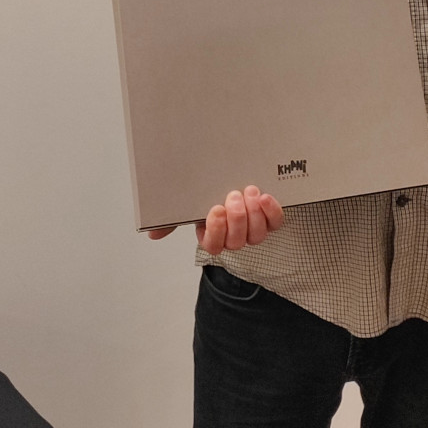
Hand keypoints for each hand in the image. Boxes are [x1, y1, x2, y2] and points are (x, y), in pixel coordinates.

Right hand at [144, 185, 283, 251]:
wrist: (234, 183)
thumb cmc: (211, 197)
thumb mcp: (189, 206)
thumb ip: (172, 219)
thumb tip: (153, 234)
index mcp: (212, 236)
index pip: (212, 244)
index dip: (215, 230)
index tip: (214, 209)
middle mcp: (234, 238)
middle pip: (236, 240)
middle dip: (236, 218)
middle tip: (233, 196)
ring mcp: (253, 231)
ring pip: (256, 234)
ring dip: (254, 213)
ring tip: (249, 192)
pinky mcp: (270, 221)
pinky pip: (275, 224)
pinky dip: (272, 211)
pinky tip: (265, 197)